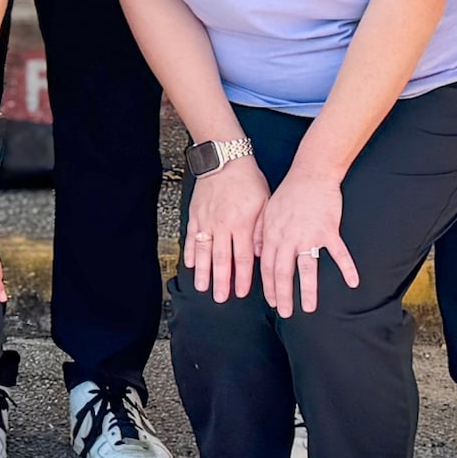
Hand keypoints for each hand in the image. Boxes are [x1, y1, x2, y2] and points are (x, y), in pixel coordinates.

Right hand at [184, 153, 270, 303]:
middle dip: (220, 281)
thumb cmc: (248, 180)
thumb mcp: (265, 203)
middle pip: (221, 259)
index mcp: (242, 224)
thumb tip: (262, 252)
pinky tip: (190, 264)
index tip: (241, 292)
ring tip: (201, 287)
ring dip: (203, 271)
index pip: (243, 257)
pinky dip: (191, 251)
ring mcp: (206, 221)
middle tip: (219, 298)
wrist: (224, 159)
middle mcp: (222, 225)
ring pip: (204, 251)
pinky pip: (192, 236)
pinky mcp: (196, 214)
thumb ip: (262, 230)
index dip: (243, 277)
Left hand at [258, 168, 356, 317]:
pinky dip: (347, 268)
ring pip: (307, 268)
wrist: (311, 174)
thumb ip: (261, 234)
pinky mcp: (328, 230)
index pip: (268, 267)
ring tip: (309, 308)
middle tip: (285, 313)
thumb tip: (257, 254)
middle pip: (283, 272)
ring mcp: (308, 235)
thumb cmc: (289, 193)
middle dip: (282, 296)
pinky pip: (338, 253)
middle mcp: (288, 238)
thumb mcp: (267, 211)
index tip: (272, 302)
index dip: (269, 286)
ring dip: (307, 290)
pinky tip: (353, 282)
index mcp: (272, 235)